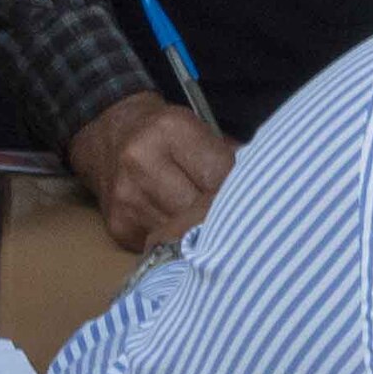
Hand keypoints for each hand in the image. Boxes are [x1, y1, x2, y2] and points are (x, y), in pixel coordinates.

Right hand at [68, 92, 235, 251]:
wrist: (108, 135)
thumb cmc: (164, 134)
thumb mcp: (196, 128)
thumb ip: (228, 156)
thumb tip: (264, 191)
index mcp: (171, 130)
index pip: (221, 176)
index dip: (239, 191)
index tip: (249, 197)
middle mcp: (143, 162)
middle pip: (201, 209)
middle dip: (222, 216)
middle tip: (235, 218)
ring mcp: (128, 197)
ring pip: (184, 233)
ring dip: (201, 235)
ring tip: (209, 226)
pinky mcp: (119, 226)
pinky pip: (163, 245)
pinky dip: (178, 242)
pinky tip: (182, 232)